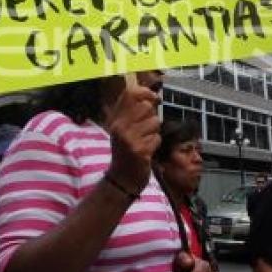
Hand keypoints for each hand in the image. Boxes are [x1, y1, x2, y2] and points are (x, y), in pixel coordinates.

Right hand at [104, 79, 160, 193]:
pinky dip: (155, 144)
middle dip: (152, 117)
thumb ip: (132, 112)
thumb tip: (152, 95)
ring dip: (154, 132)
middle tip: (146, 129)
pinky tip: (147, 151)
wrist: (121, 179)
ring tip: (144, 141)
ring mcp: (128, 139)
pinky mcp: (139, 151)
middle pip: (146, 107)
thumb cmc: (126, 151)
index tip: (154, 98)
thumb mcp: (123, 129)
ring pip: (154, 122)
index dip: (145, 92)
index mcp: (115, 119)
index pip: (130, 94)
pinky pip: (157, 138)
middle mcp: (119, 126)